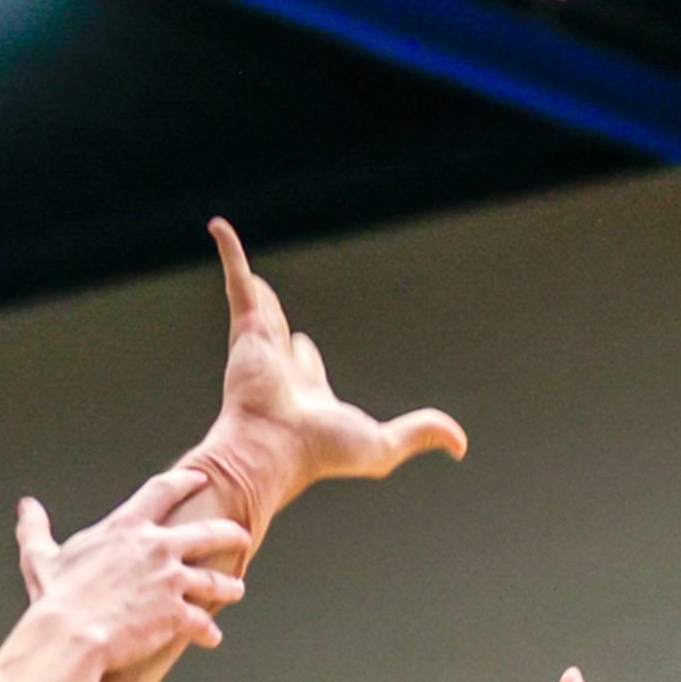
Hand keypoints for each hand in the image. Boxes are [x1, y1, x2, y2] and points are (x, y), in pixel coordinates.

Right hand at [17, 468, 252, 671]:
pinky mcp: (177, 614)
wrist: (70, 635)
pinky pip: (202, 621)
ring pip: (214, 579)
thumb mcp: (41, 557)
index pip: (164, 491)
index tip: (202, 478)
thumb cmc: (55, 597)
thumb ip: (36, 529)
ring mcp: (171, 581)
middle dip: (230, 532)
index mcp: (127, 527)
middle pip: (208, 532)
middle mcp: (157, 548)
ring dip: (229, 584)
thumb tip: (26, 507)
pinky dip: (208, 630)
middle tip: (243, 534)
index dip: (185, 481)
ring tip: (237, 588)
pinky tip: (213, 637)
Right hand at [188, 219, 465, 536]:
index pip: (304, 367)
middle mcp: (277, 369)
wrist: (273, 451)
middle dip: (270, 319)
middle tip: (263, 300)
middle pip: (275, 335)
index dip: (305, 357)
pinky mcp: (245, 328)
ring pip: (254, 303)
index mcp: (305, 394)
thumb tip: (461, 444)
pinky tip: (219, 227)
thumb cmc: (321, 454)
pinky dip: (229, 252)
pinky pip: (236, 279)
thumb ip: (421, 434)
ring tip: (232, 257)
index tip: (303, 347)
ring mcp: (258, 347)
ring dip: (246, 280)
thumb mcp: (382, 446)